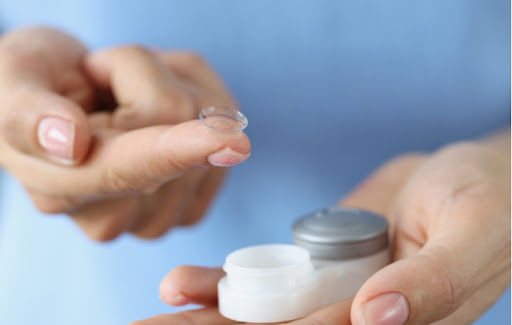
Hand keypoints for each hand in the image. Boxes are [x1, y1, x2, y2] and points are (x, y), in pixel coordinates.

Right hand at [0, 27, 250, 239]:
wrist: (61, 97)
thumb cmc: (35, 84)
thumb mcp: (12, 81)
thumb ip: (28, 115)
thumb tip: (71, 142)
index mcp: (64, 190)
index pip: (128, 169)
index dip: (178, 150)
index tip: (231, 140)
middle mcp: (116, 214)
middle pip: (174, 119)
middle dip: (143, 75)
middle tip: (101, 75)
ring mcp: (160, 213)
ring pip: (207, 117)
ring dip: (174, 82)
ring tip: (127, 92)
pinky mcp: (195, 198)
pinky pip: (224, 124)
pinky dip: (200, 94)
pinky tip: (162, 108)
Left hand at [133, 131, 508, 323]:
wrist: (470, 173)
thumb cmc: (490, 202)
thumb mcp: (473, 235)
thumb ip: (433, 281)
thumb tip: (376, 316)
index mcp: (398, 324)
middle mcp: (359, 317)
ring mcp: (335, 289)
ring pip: (264, 311)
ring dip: (210, 312)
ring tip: (159, 306)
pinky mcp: (319, 261)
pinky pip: (269, 275)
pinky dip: (228, 280)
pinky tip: (184, 286)